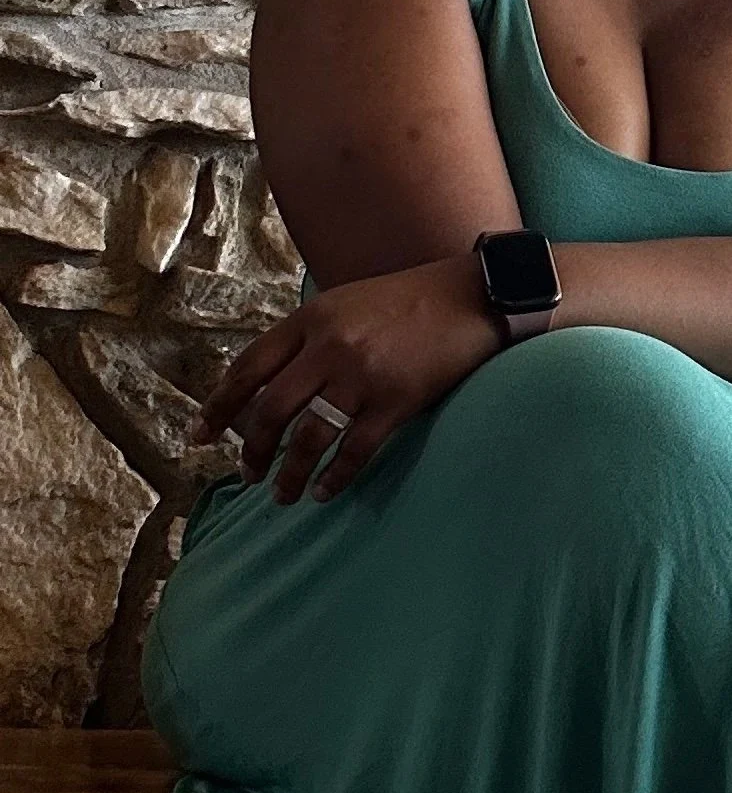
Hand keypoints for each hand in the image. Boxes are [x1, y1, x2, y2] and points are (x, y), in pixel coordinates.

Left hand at [191, 251, 508, 503]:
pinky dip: (334, 477)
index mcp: (311, 319)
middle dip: (252, 450)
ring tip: (283, 495)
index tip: (200, 436)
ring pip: (308, 438)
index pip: (248, 368)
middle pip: (270, 411)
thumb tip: (269, 384)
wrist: (470, 297)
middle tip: (247, 474)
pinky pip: (354, 451)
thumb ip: (307, 338)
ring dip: (288, 473)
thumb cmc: (406, 301)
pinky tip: (325, 491)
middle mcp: (329, 348)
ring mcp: (362, 377)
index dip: (219, 406)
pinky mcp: (395, 402)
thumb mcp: (344, 304)